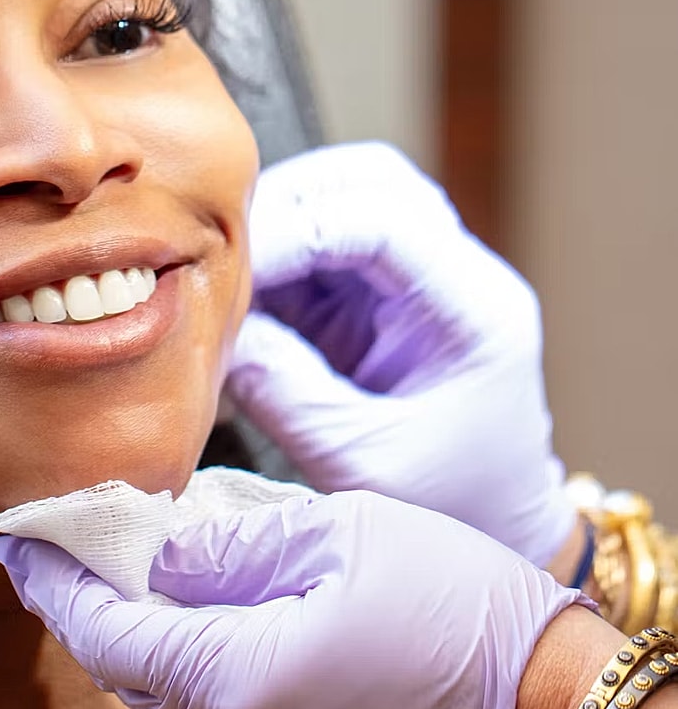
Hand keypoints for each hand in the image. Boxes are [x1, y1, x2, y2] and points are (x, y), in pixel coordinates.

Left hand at [0, 488, 583, 708]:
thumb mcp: (332, 537)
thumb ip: (223, 545)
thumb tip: (150, 551)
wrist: (549, 703)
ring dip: (136, 632)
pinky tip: (196, 607)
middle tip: (60, 542)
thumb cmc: (452, 602)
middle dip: (86, 604)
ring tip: (124, 563)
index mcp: (238, 680)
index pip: (107, 632)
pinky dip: (185, 659)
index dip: (53, 585)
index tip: (13, 541)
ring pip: (164, 694)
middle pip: (126, 668)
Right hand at [227, 142, 573, 566]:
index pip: (383, 221)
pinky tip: (236, 294)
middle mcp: (453, 273)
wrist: (491, 528)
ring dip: (276, 221)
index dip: (295, 231)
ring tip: (222, 273)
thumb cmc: (445, 504)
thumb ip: (286, 392)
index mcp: (472, 310)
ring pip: (342, 195)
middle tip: (219, 256)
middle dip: (285, 203)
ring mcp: (416, 277)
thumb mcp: (359, 461)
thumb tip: (217, 334)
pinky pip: (319, 243)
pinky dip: (272, 258)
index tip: (231, 272)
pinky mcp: (378, 295)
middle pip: (369, 180)